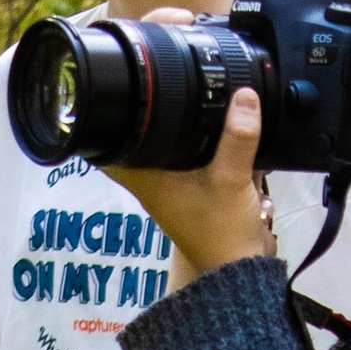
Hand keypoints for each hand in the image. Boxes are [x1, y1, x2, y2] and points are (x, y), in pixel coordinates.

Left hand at [109, 80, 277, 276]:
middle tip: (152, 79)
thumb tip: (245, 96)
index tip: (110, 88)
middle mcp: (152, 181)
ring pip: (164, 145)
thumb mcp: (231, 180)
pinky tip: (214, 123)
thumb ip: (238, 138)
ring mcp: (172, 185)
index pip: (108, 141)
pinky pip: (190, 156)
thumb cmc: (222, 234)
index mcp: (145, 178)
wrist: (240, 270)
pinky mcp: (194, 188)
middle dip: (146, 111)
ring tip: (181, 92)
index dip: (105, 113)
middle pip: (136, 136)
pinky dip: (199, 141)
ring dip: (174, 125)